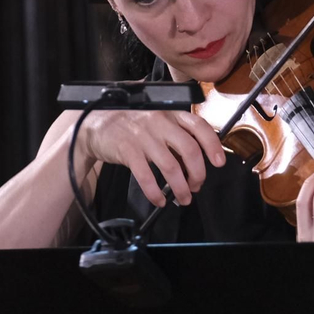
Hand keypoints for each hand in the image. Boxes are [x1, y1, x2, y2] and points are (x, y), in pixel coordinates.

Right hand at [76, 111, 225, 206]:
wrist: (94, 124)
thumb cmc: (128, 123)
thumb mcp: (155, 119)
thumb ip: (175, 131)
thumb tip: (197, 156)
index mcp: (169, 113)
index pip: (199, 126)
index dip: (213, 145)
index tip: (219, 161)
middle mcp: (159, 122)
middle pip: (189, 150)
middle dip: (198, 174)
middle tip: (196, 186)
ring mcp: (143, 136)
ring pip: (171, 167)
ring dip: (180, 188)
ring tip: (182, 198)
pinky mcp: (127, 150)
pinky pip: (146, 177)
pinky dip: (155, 192)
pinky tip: (159, 200)